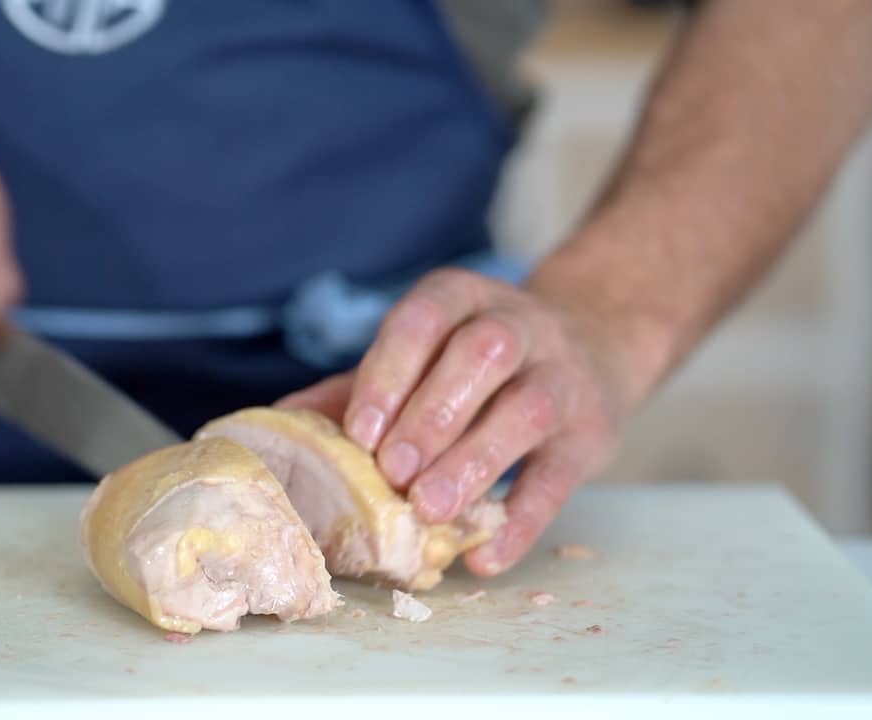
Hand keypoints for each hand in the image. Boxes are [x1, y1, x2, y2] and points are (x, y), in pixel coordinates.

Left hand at [277, 268, 629, 575]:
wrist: (588, 349)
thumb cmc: (473, 364)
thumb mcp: (420, 356)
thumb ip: (357, 386)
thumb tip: (279, 422)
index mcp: (460, 298)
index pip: (423, 320)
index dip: (389, 373)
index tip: (360, 431)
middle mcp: (519, 324)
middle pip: (483, 355)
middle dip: (433, 415)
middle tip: (394, 472)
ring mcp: (563, 375)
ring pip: (528, 408)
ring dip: (475, 459)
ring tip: (430, 509)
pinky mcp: (591, 434)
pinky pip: (560, 477)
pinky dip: (522, 521)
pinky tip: (482, 556)